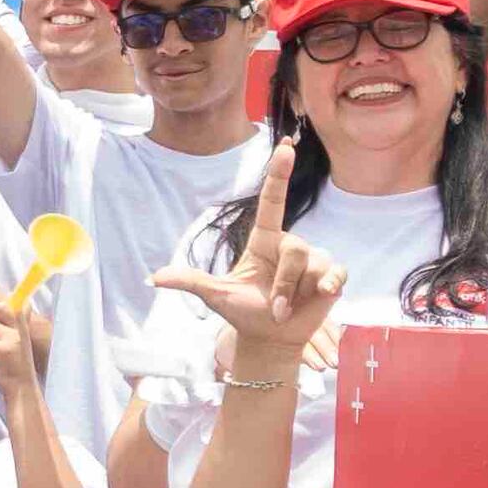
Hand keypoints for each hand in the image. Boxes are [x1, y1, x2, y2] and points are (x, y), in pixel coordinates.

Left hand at [148, 160, 342, 374]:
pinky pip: (334, 273)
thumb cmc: (244, 312)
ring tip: (287, 308)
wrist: (270, 340)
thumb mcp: (216, 295)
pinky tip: (319, 297)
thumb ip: (190, 281)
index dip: (278, 174)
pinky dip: (326, 287)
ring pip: (312, 263)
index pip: (272, 201)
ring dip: (296, 292)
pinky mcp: (330, 276)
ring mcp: (312, 260)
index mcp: (264, 241)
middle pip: (295, 248)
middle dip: (283, 283)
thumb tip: (153, 278)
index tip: (285, 147)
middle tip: (274, 307)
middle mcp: (290, 244)